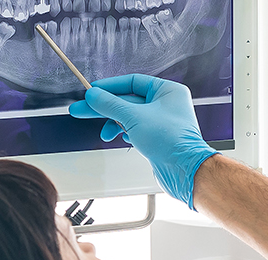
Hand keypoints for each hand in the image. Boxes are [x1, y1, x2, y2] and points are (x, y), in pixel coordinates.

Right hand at [67, 74, 219, 208]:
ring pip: (130, 117)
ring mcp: (162, 122)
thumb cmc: (173, 141)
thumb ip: (110, 105)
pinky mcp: (158, 138)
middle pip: (128, 101)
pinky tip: (121, 138)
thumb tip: (94, 95)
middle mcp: (167, 104)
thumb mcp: (134, 117)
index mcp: (167, 91)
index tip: (93, 90)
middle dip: (105, 107)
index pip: (133, 81)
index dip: (111, 86)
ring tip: (104, 133)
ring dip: (114, 124)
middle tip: (83, 108)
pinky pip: (135, 130)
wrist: (184, 171)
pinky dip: (125, 133)